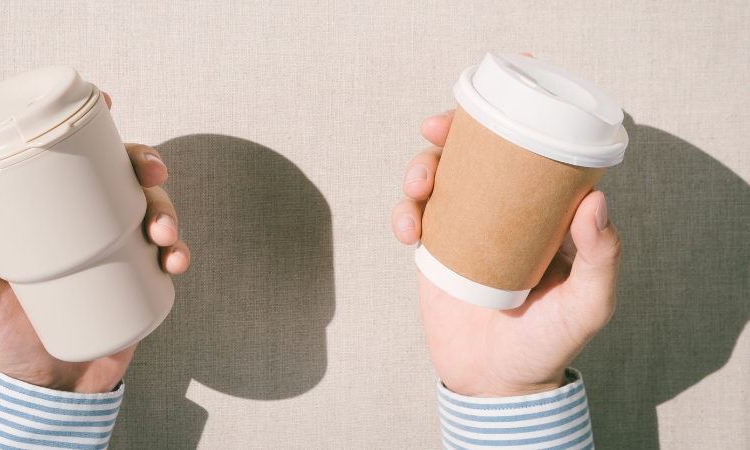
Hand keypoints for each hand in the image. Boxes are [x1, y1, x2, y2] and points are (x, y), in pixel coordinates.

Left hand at [0, 92, 189, 392]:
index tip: (108, 105)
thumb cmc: (2, 334)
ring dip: (167, 211)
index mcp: (52, 215)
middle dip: (148, 165)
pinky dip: (179, 251)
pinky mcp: (141, 280)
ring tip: (161, 233)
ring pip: (155, 210)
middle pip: (126, 177)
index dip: (97, 129)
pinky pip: (169, 254)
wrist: (45, 387)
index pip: (75, 161)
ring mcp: (118, 251)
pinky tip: (175, 260)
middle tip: (152, 174)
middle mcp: (89, 226)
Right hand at [392, 109, 621, 396]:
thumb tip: (595, 201)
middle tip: (435, 127)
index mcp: (545, 215)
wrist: (495, 382)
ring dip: (420, 168)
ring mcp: (467, 230)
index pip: (532, 155)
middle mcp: (506, 215)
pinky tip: (406, 228)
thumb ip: (599, 260)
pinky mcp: (435, 250)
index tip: (497, 97)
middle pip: (475, 156)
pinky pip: (414, 217)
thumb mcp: (587, 306)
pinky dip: (403, 213)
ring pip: (439, 180)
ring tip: (418, 186)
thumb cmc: (549, 343)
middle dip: (452, 132)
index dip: (514, 119)